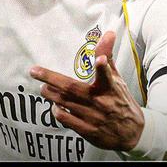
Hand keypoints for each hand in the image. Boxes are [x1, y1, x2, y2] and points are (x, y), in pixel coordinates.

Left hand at [30, 31, 143, 150]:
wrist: (132, 133)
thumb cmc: (122, 102)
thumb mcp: (118, 80)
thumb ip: (108, 57)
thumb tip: (109, 33)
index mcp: (110, 88)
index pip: (107, 75)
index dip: (103, 67)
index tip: (99, 60)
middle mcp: (100, 102)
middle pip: (71, 88)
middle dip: (50, 78)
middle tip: (34, 71)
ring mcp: (92, 117)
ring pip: (64, 103)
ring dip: (50, 94)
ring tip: (43, 87)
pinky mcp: (87, 130)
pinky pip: (66, 119)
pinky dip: (57, 111)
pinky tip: (55, 105)